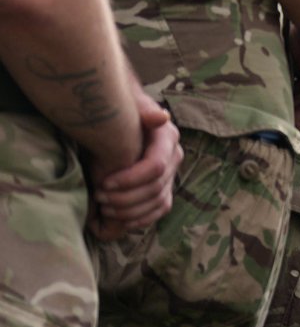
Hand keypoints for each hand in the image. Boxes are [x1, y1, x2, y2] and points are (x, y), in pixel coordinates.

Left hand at [88, 94, 180, 240]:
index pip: (156, 167)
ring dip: (130, 210)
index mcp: (167, 138)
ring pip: (158, 202)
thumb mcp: (131, 107)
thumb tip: (161, 117)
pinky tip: (121, 219)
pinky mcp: (165, 188)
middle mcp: (174, 157)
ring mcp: (172, 174)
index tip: (103, 183)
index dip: (130, 180)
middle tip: (98, 197)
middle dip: (125, 197)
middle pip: (155, 188)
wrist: (123, 119)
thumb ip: (143, 110)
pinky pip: (160, 209)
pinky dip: (142, 218)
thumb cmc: (121, 113)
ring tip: (104, 208)